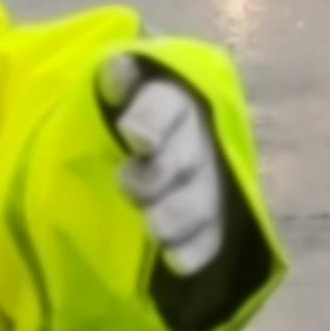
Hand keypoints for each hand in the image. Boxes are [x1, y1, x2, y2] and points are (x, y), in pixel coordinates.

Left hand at [99, 54, 225, 277]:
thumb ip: (116, 76)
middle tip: (129, 187)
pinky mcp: (215, 221)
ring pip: (203, 201)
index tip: (135, 139)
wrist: (151, 148)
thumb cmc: (122, 114)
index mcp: (174, 99)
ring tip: (155, 228)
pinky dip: (196, 250)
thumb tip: (116, 70)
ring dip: (178, 214)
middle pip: (187, 157)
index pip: (168, 105)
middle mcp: (200, 139)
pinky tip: (177, 260)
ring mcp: (211, 182)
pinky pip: (212, 238)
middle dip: (159, 175)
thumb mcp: (113, 87)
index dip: (153, 121)